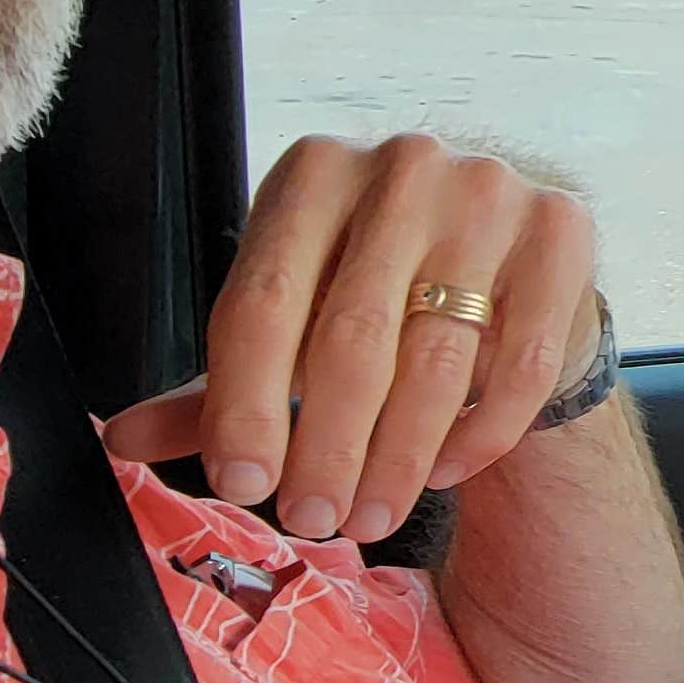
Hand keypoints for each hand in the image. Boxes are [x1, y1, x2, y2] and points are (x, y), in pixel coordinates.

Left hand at [103, 133, 603, 542]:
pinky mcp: (560, 232)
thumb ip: (218, 383)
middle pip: (351, 337)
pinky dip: (477, 434)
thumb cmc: (377, 293)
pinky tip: (444, 471)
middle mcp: (403, 164)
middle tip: (310, 518)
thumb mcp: (292, 323)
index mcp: (313, 172)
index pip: (263, 301)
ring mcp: (489, 193)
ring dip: (396, 459)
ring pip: (437, 358)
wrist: (503, 259)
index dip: (246, 404)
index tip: (243, 483)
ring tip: (367, 516)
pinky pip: (517, 362)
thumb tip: (123, 440)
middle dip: (324, 447)